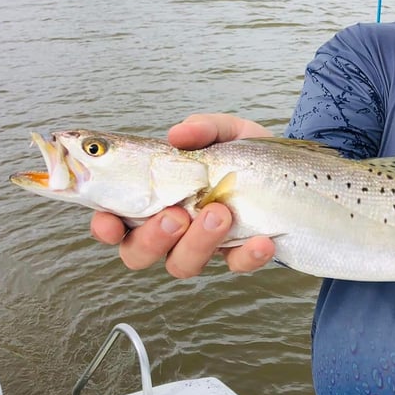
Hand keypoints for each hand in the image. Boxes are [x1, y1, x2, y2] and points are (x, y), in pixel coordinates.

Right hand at [90, 113, 275, 277]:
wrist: (288, 168)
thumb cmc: (240, 152)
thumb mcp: (224, 131)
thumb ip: (202, 128)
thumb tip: (178, 134)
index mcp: (154, 199)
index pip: (115, 221)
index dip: (106, 227)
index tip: (110, 223)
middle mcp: (171, 229)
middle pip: (138, 253)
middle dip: (151, 239)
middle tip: (176, 214)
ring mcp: (203, 245)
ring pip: (182, 264)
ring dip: (197, 243)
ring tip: (220, 213)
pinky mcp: (239, 254)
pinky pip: (237, 265)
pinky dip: (248, 256)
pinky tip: (262, 240)